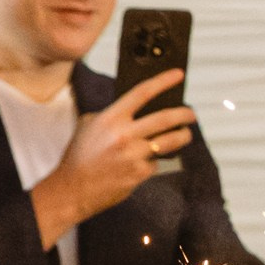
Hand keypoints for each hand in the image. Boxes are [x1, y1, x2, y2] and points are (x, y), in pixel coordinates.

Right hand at [33, 73, 196, 243]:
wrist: (72, 188)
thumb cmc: (79, 156)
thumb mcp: (88, 125)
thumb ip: (111, 115)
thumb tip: (134, 110)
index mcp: (111, 118)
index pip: (142, 93)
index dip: (163, 81)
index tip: (178, 75)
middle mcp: (124, 134)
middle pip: (165, 118)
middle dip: (184, 114)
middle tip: (191, 114)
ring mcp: (134, 155)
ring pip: (170, 141)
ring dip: (183, 136)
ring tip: (185, 134)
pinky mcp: (139, 173)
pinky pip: (157, 162)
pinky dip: (156, 160)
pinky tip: (150, 160)